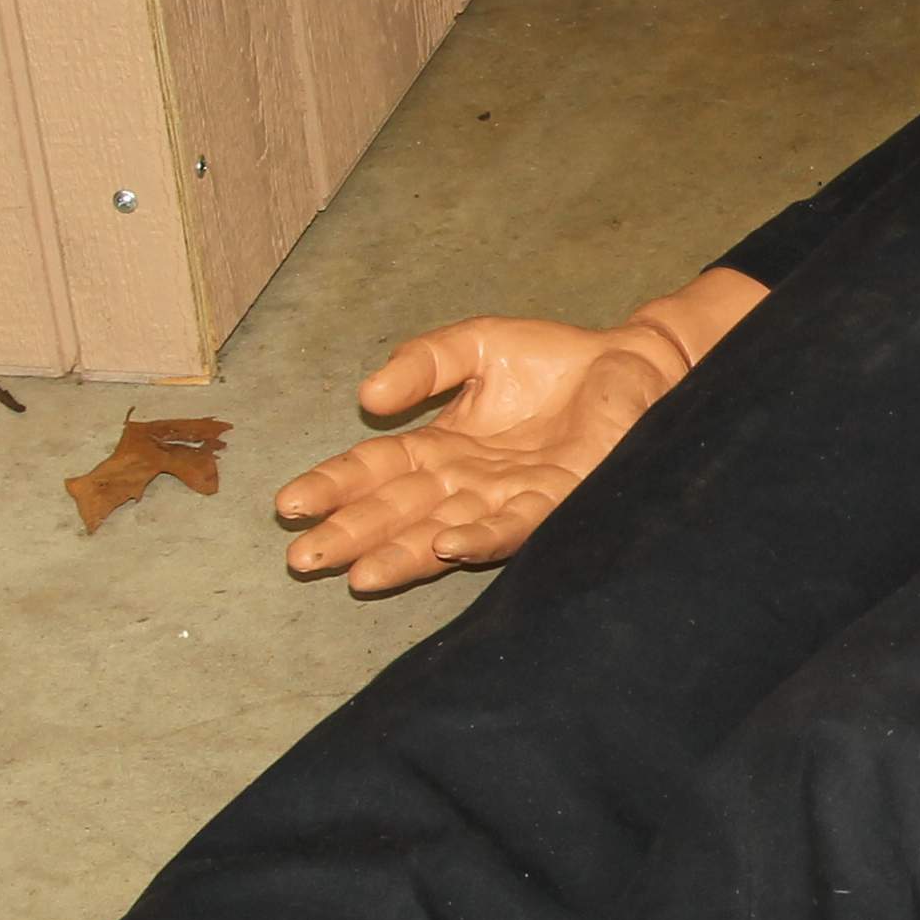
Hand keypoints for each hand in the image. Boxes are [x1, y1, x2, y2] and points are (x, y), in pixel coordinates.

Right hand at [275, 272, 765, 592]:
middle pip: (400, 512)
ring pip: (445, 530)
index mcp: (442, 449)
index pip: (376, 471)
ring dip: (403, 554)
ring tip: (358, 574)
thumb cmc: (552, 360)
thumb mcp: (474, 345)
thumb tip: (366, 398)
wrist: (631, 361)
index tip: (289, 504)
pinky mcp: (559, 497)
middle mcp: (470, 484)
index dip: (333, 487)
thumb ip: (422, 363)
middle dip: (350, 536)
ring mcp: (511, 496)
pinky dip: (480, 537)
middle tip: (301, 557)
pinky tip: (447, 546)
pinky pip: (515, 524)